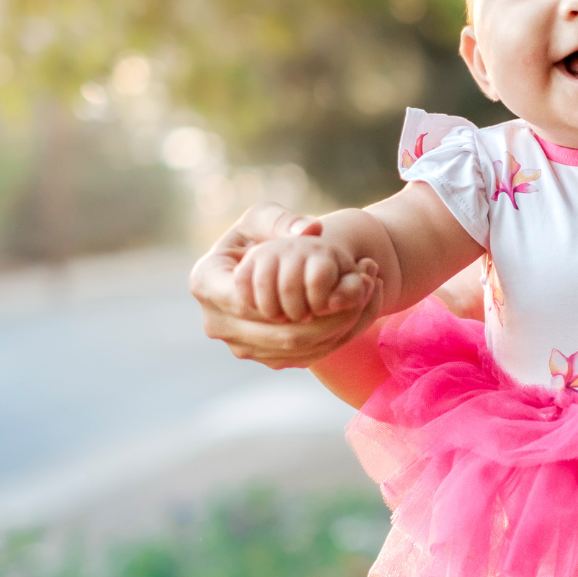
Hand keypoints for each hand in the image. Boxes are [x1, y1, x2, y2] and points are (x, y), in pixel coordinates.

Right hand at [189, 202, 382, 368]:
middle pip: (279, 333)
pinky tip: (359, 310)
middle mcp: (217, 323)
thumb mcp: (265, 217)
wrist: (265, 268)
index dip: (289, 292)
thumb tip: (310, 230)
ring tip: (370, 291)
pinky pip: (305, 357)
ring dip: (339, 325)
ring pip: (296, 349)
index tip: (331, 272)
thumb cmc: (260, 235)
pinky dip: (336, 337)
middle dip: (329, 312)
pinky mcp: (266, 359)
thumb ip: (284, 220)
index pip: (247, 299)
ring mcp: (241, 347)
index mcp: (207, 283)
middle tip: (369, 282)